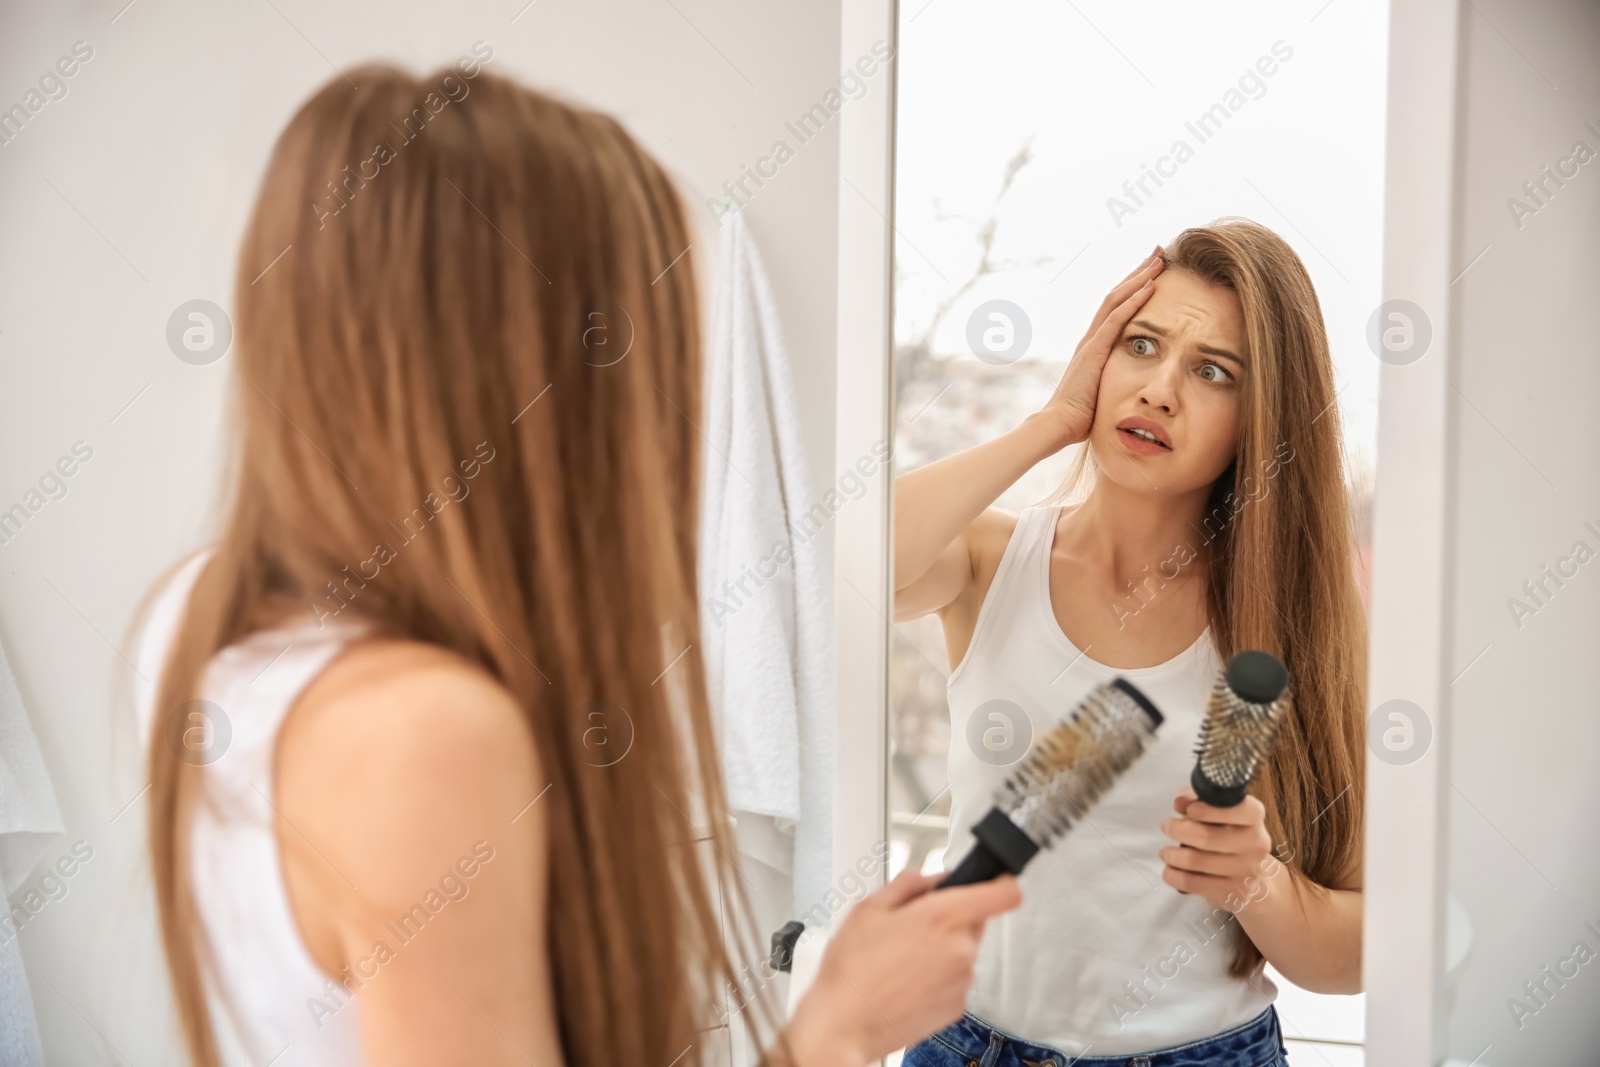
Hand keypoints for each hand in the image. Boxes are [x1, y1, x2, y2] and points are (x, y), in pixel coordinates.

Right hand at [783, 867, 1022, 1065]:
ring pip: (962, 951)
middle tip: (911, 927)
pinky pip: (955, 979)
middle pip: (975, 921)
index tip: (992, 881)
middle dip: (949, 918)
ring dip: (941, 949)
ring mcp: (962, 981)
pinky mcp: (957, 1007)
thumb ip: (909, 883)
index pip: (1004, 894)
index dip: (999, 882)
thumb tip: (932, 879)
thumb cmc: (852, 971)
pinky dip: (937, 977)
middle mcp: (961, 949)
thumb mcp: (868, 908)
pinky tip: (906, 981)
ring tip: (901, 959)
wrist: (844, 1026)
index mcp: (942, 917)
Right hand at [1038, 246, 1165, 449]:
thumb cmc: (1081, 417)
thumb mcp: (1102, 392)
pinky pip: (1116, 319)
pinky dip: (1134, 301)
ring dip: (1139, 278)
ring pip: (1117, 300)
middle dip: (1139, 272)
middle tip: (1159, 252)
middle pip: (1117, 295)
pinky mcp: (1093, 351)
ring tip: (1159, 260)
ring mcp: (1091, 342)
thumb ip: (1113, 381)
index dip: (1134, 287)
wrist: (1059, 425)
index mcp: (1093, 345)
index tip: (1153, 271)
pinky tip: (1150, 286)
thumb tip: (1131, 388)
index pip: (1116, 307)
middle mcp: (1091, 337)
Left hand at [1158, 786, 1283, 911]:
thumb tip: (1180, 802)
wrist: (1250, 875)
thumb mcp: (1218, 810)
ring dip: (1171, 854)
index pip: (1236, 809)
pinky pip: (1191, 883)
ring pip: (1195, 861)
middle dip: (1177, 829)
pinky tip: (1169, 869)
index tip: (1188, 809)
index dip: (1208, 809)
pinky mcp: (1231, 891)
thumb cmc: (1228, 833)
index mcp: (1254, 817)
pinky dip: (1172, 875)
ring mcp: (1245, 870)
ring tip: (1166, 851)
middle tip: (1166, 825)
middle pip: (1206, 837)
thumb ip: (1197, 799)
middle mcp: (1254, 843)